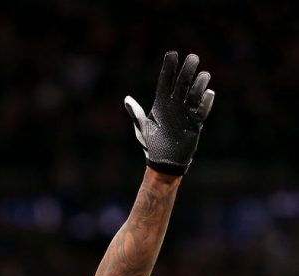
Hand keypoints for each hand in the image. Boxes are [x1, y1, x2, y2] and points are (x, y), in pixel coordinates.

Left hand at [124, 51, 213, 175]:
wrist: (164, 162)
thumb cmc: (152, 145)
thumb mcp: (143, 128)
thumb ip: (137, 114)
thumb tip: (127, 99)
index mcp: (161, 104)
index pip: (166, 82)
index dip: (169, 68)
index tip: (172, 54)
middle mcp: (175, 106)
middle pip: (182, 85)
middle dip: (187, 72)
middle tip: (193, 57)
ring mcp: (187, 113)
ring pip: (194, 96)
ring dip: (199, 85)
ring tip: (203, 75)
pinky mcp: (196, 124)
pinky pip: (202, 112)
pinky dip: (205, 103)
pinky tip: (209, 93)